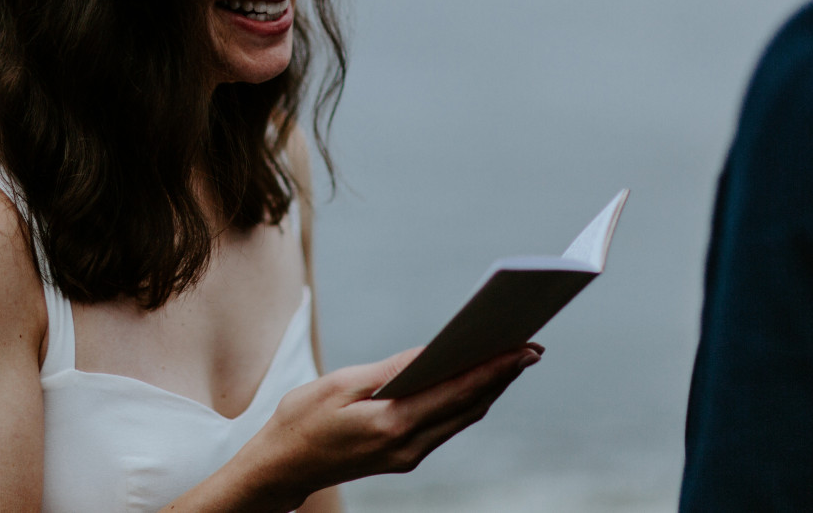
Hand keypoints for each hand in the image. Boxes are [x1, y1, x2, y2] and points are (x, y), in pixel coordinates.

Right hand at [241, 343, 542, 508]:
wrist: (281, 468)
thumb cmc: (302, 419)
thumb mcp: (342, 384)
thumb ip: (391, 371)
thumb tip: (432, 353)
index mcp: (392, 425)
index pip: (457, 393)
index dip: (494, 369)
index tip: (523, 348)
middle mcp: (408, 447)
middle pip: (468, 408)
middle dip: (501, 376)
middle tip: (531, 345)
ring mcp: (408, 456)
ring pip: (461, 419)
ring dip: (488, 389)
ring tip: (511, 358)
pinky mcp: (403, 456)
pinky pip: (445, 426)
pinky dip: (465, 401)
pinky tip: (474, 380)